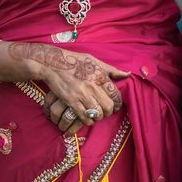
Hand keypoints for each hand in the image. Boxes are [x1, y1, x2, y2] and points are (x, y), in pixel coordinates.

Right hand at [9, 43, 127, 127]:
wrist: (53, 63)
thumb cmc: (74, 61)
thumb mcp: (94, 61)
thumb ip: (111, 69)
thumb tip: (127, 74)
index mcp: (100, 74)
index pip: (115, 94)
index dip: (118, 103)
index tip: (116, 105)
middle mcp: (93, 84)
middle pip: (108, 106)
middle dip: (109, 112)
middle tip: (106, 112)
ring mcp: (82, 94)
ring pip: (98, 113)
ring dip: (98, 117)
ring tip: (97, 115)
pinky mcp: (71, 101)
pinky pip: (85, 117)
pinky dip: (88, 121)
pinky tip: (88, 118)